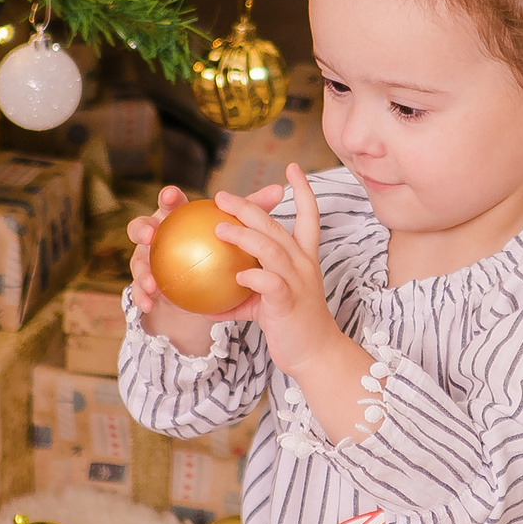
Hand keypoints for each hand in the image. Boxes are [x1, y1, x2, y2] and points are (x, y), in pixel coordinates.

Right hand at [128, 180, 283, 322]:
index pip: (169, 202)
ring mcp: (146, 259)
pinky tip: (151, 304)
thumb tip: (277, 190)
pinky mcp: (144, 283)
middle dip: (141, 228)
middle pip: (141, 227)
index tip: (174, 195)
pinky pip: (140, 291)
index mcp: (173, 217)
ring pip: (137, 262)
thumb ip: (249, 212)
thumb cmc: (215, 248)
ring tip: (150, 282)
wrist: (194, 280)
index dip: (168, 196)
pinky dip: (142, 297)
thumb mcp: (232, 230)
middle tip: (150, 236)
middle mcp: (154, 235)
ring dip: (140, 271)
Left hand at [212, 165, 362, 383]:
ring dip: (243, 235)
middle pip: (276, 225)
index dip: (303, 190)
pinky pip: (269, 283)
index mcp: (303, 259)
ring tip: (219, 229)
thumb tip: (206, 303)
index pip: (309, 215)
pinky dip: (251, 277)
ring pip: (271, 248)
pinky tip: (235, 276)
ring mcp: (298, 282)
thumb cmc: (292, 328)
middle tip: (221, 196)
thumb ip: (241, 297)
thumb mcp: (265, 305)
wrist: (316, 355)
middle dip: (249, 207)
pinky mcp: (289, 302)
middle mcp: (303, 264)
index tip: (293, 168)